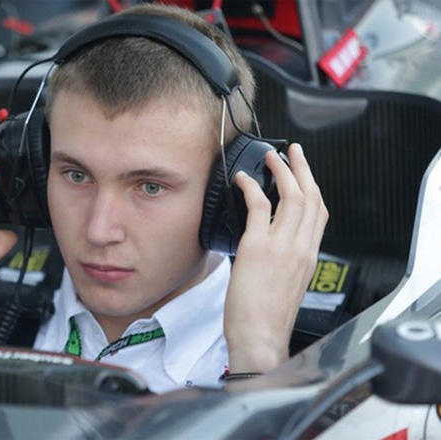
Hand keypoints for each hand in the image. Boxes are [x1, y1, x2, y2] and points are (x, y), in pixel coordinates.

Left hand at [224, 143, 327, 372]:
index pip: (319, 214)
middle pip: (310, 197)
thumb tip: (271, 248)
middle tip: (292, 152)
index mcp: (308, 257)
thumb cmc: (268, 319)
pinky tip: (243, 179)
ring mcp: (281, 245)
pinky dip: (251, 186)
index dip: (313, 188)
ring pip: (291, 196)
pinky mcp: (257, 246)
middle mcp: (300, 247)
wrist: (260, 338)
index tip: (305, 174)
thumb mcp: (287, 286)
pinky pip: (259, 205)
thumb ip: (286, 263)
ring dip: (280, 170)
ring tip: (270, 157)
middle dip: (302, 169)